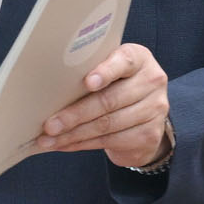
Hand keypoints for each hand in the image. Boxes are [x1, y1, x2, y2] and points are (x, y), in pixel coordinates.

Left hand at [36, 43, 171, 168]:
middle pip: (109, 100)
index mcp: (139, 59)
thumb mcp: (110, 71)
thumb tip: (51, 87)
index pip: (124, 61)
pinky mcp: (150, 135)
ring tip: (49, 139)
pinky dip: (82, 144)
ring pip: (107, 124)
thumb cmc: (117, 85)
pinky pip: (111, 141)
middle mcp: (152, 82)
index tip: (87, 83)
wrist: (145, 114)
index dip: (105, 72)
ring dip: (74, 134)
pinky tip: (65, 145)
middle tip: (50, 125)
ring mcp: (154, 110)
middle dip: (75, 114)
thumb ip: (91, 71)